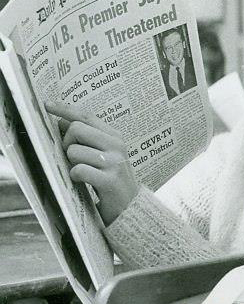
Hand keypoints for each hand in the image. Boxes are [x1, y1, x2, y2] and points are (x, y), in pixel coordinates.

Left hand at [46, 102, 139, 225]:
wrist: (130, 206)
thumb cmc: (110, 178)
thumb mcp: (103, 154)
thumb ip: (86, 138)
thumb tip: (62, 121)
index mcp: (114, 136)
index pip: (86, 116)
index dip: (65, 109)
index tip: (47, 104)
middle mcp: (116, 145)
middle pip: (76, 129)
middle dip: (66, 142)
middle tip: (71, 156)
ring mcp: (114, 162)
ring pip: (74, 151)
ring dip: (71, 163)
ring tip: (82, 172)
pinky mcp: (109, 180)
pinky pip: (78, 170)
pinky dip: (75, 176)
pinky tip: (82, 181)